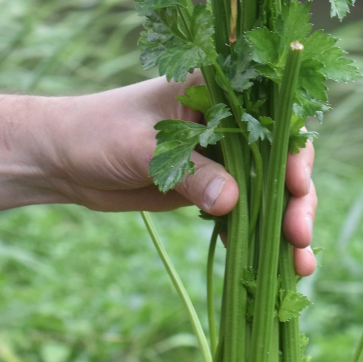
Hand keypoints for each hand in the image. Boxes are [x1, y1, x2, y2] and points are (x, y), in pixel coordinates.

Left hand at [42, 77, 316, 275]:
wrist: (62, 159)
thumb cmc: (98, 132)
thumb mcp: (145, 148)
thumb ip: (191, 171)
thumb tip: (233, 202)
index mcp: (219, 91)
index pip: (273, 116)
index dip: (294, 150)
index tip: (296, 183)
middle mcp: (231, 121)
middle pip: (283, 158)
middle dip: (297, 198)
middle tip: (298, 235)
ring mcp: (224, 157)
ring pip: (271, 191)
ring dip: (288, 226)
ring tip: (300, 265)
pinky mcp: (211, 189)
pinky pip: (247, 215)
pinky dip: (263, 240)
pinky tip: (282, 270)